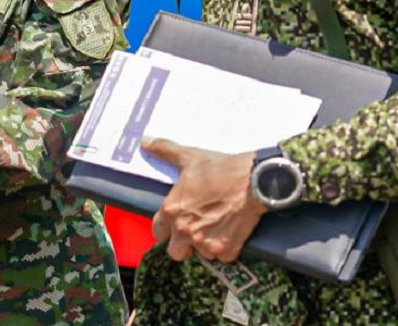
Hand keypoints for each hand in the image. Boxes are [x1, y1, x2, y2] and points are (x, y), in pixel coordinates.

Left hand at [143, 137, 266, 262]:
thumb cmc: (220, 169)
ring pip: (200, 254)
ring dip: (205, 245)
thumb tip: (145, 141)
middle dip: (182, 243)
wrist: (253, 181)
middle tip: (194, 230)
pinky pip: (222, 257)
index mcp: (172, 210)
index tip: (175, 222)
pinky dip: (226, 248)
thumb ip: (164, 150)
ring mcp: (205, 243)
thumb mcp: (189, 157)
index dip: (166, 228)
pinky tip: (230, 232)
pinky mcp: (226, 250)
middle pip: (175, 252)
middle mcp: (185, 230)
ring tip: (215, 227)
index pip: (158, 232)